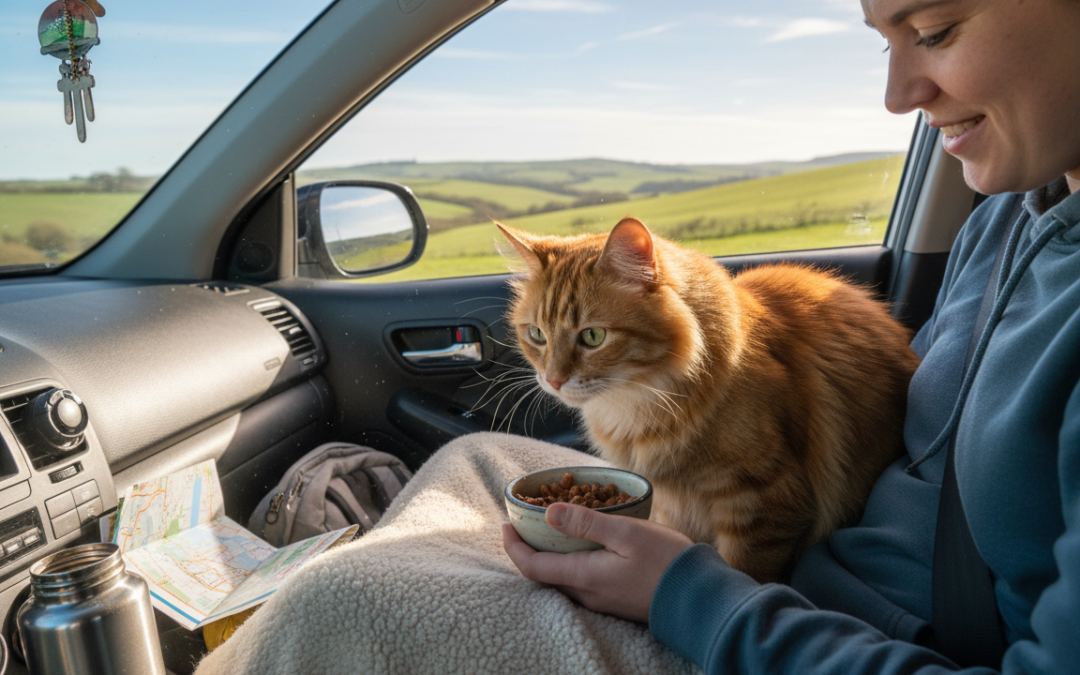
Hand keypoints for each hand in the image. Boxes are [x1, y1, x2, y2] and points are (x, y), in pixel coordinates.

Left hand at [502, 502, 693, 622]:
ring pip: (562, 579)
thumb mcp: (627, 533)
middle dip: (528, 549)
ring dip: (548, 556)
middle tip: (523, 523)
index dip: (513, 546)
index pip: (532, 566)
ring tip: (548, 530)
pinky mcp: (615, 600)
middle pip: (543, 574)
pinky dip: (569, 562)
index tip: (505, 524)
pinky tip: (581, 546)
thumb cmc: (667, 562)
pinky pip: (580, 582)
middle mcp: (587, 594)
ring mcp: (601, 601)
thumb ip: (587, 523)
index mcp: (584, 577)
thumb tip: (549, 512)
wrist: (701, 599)